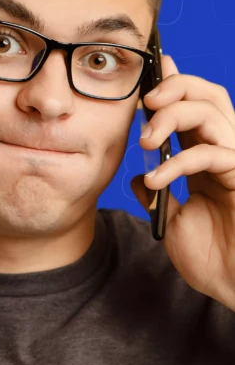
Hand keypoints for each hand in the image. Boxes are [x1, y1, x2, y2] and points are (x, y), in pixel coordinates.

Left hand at [130, 55, 234, 310]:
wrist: (233, 287)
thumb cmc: (213, 258)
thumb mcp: (172, 219)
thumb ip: (159, 191)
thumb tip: (138, 174)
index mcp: (208, 155)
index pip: (192, 106)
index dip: (171, 84)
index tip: (145, 76)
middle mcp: (225, 150)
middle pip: (208, 93)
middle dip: (174, 87)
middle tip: (144, 102)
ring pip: (212, 110)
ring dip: (173, 116)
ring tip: (145, 141)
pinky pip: (212, 153)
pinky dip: (179, 163)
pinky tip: (158, 180)